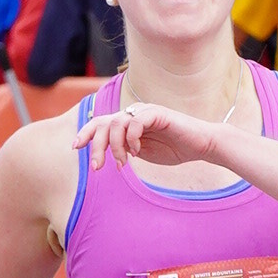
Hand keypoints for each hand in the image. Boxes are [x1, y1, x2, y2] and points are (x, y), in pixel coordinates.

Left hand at [80, 93, 237, 174]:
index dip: (85, 133)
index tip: (75, 148)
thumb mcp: (143, 152)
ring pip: (116, 123)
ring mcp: (145, 111)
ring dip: (115, 147)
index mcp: (128, 122)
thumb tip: (106, 155)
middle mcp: (134, 113)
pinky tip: (137, 152)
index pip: (100, 123)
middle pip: (103, 122)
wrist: (202, 145)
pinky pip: (135, 122)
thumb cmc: (175, 149)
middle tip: (96, 166)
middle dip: (95, 145)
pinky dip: (132, 139)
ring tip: (123, 164)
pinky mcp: (157, 113)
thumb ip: (124, 149)